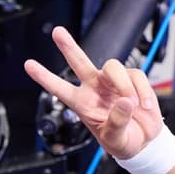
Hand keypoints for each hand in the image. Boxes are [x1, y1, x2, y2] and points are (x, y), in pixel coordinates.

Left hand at [25, 27, 161, 160]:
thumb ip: (117, 123)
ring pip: (114, 67)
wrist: (144, 140)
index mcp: (82, 104)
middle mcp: (94, 88)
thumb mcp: (115, 140)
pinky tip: (145, 106)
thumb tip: (125, 101)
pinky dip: (143, 91)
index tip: (29, 65)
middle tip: (57, 32)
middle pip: (79, 62)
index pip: (60, 88)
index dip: (44, 77)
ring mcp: (113, 82)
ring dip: (124, 85)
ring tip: (133, 105)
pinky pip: (136, 76)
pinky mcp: (132, 79)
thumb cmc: (123, 141)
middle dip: (68, 47)